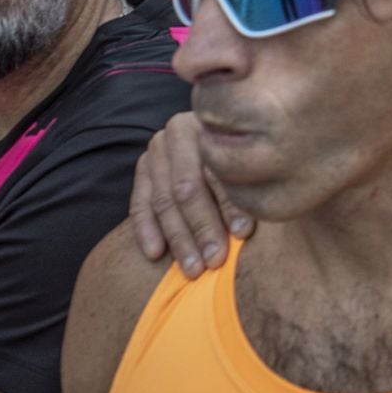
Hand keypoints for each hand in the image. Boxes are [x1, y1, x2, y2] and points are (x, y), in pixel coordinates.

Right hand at [128, 111, 253, 276]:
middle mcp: (179, 131)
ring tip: (192, 268)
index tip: (243, 234)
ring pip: (164, 199)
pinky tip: (155, 253)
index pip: (220, 170)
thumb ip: (248, 188)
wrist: (216, 138)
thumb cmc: (247, 155)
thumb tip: (245, 230)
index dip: (232, 204)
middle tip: (214, 260)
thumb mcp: (251, 164)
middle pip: (188, 187)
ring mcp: (157, 148)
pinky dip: (147, 230)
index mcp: (213, 124)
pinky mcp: (143, 166)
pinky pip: (140, 203)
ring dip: (178, 238)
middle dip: (202, 228)